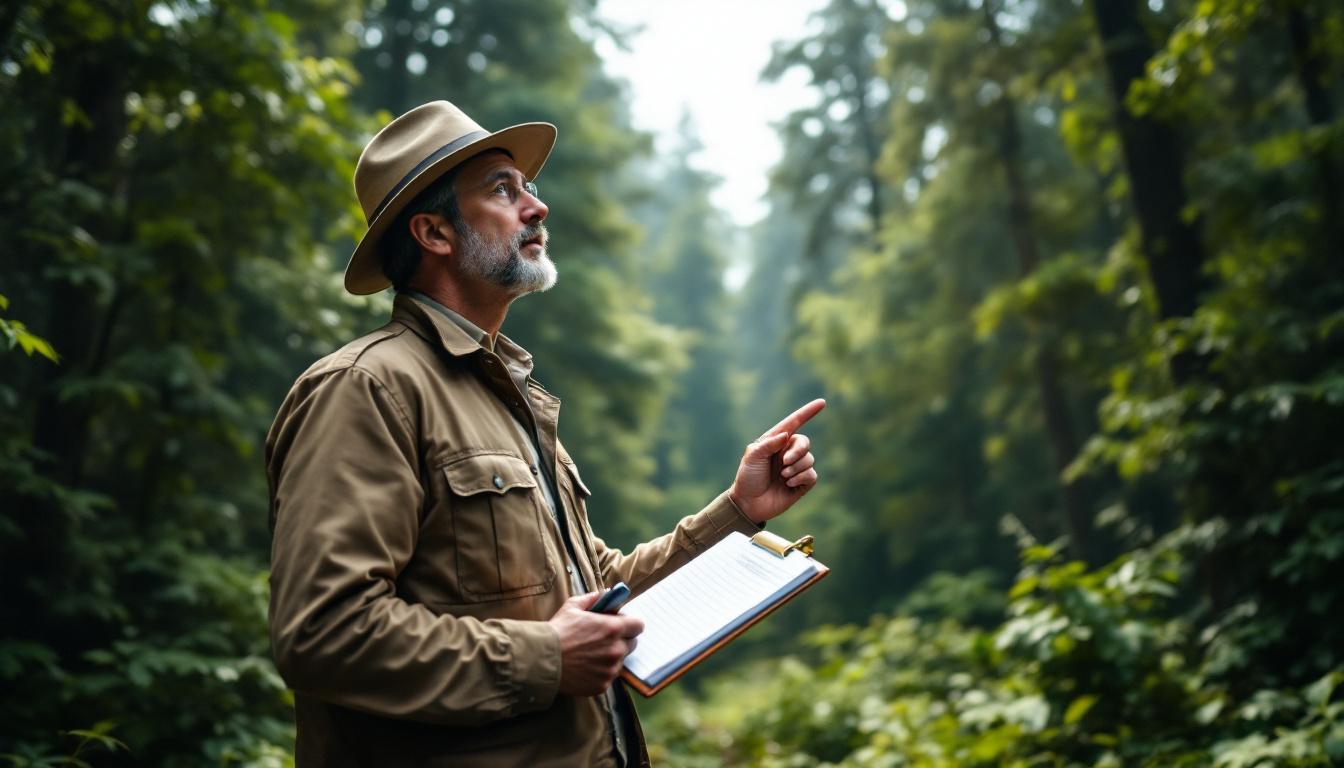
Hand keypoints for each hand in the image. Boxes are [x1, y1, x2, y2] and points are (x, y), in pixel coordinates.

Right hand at [548, 592, 643, 696]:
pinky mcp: (603, 685)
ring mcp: (610, 669)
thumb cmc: (557, 631)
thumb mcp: (573, 606)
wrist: (542, 660)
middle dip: (621, 640)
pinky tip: (585, 667)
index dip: (630, 624)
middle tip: (603, 640)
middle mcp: (616, 650)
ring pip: (620, 661)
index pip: (638, 625)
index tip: (620, 625)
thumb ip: (593, 599)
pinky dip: (601, 672)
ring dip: (610, 657)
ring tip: (590, 655)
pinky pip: (608, 676)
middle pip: (632, 644)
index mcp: (613, 628)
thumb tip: (606, 594)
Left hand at [729, 398, 824, 523]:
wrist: (748, 503)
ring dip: (795, 468)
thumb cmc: (748, 477)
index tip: (822, 402)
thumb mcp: (752, 457)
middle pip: (805, 443)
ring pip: (809, 459)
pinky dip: (800, 478)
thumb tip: (786, 436)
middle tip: (784, 461)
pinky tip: (788, 484)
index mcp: (776, 441)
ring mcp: (795, 467)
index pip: (794, 423)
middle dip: (798, 450)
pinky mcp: (801, 483)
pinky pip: (812, 475)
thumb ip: (768, 444)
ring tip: (782, 477)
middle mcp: (787, 452)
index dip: (808, 412)